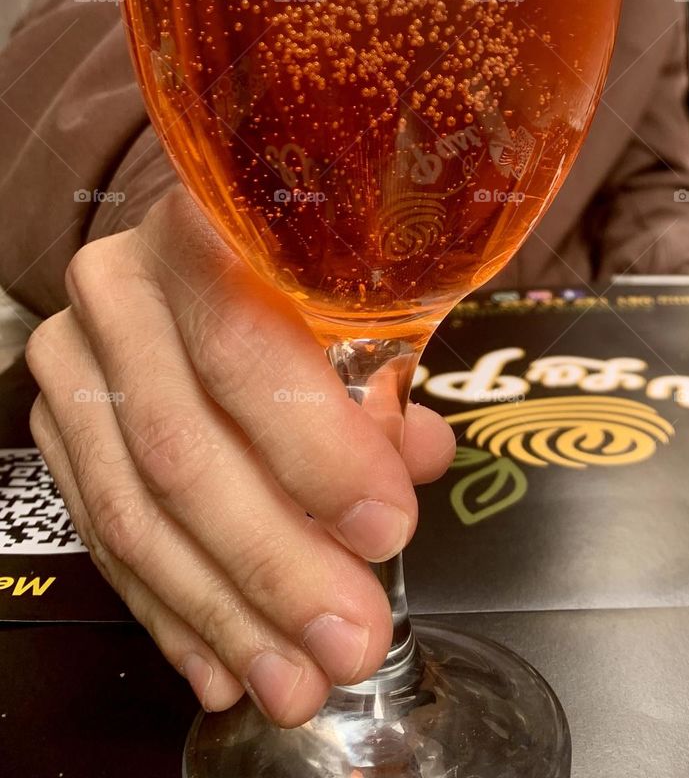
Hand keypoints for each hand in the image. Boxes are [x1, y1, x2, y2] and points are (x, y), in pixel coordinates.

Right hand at [26, 187, 454, 726]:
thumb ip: (383, 380)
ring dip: (223, 611)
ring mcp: (76, 358)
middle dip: (273, 565)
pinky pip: (105, 534)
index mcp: (203, 225)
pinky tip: (222, 659)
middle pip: (183, 447)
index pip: (245, 347)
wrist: (202, 249)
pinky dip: (172, 607)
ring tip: (291, 676)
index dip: (316, 450)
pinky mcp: (58, 422)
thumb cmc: (296, 267)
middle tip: (343, 638)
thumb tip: (417, 460)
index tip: (385, 528)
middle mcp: (123, 287)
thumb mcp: (354, 299)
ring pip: (136, 509)